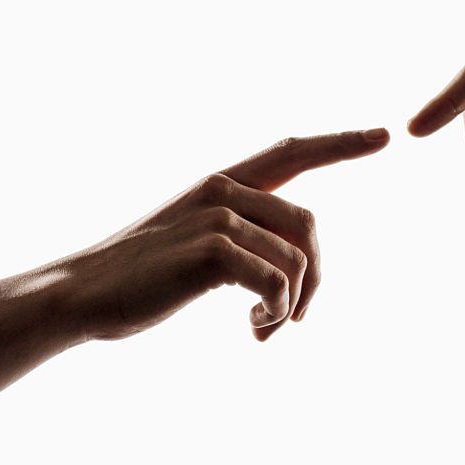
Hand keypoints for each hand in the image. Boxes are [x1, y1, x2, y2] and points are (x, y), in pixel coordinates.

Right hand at [62, 129, 388, 340]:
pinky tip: (253, 328)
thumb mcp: (192, 243)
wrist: (79, 296)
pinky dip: (278, 311)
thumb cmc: (139, 279)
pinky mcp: (211, 250)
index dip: (340, 143)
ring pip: (296, 258)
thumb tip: (291, 270)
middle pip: (309, 224)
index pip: (291, 152)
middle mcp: (222, 189)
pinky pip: (278, 281)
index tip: (385, 135)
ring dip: (292, 305)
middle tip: (296, 318)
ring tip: (264, 329)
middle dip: (316, 276)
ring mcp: (217, 215)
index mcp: (221, 184)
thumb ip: (240, 238)